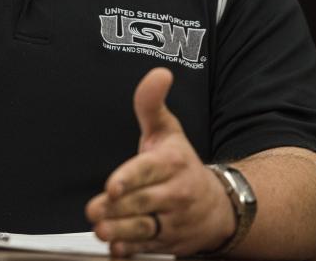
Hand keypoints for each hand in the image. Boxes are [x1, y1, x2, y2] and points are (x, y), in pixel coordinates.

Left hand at [85, 68, 234, 256]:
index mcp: (173, 162)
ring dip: (122, 232)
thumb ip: (152, 104)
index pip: (148, 170)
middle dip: (117, 208)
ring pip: (146, 228)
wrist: (221, 206)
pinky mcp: (170, 241)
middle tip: (94, 211)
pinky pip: (150, 248)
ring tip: (102, 231)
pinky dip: (133, 251)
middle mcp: (176, 192)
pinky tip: (117, 251)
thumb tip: (159, 74)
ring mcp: (174, 220)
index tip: (112, 187)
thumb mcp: (169, 130)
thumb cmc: (182, 164)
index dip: (129, 179)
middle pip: (143, 202)